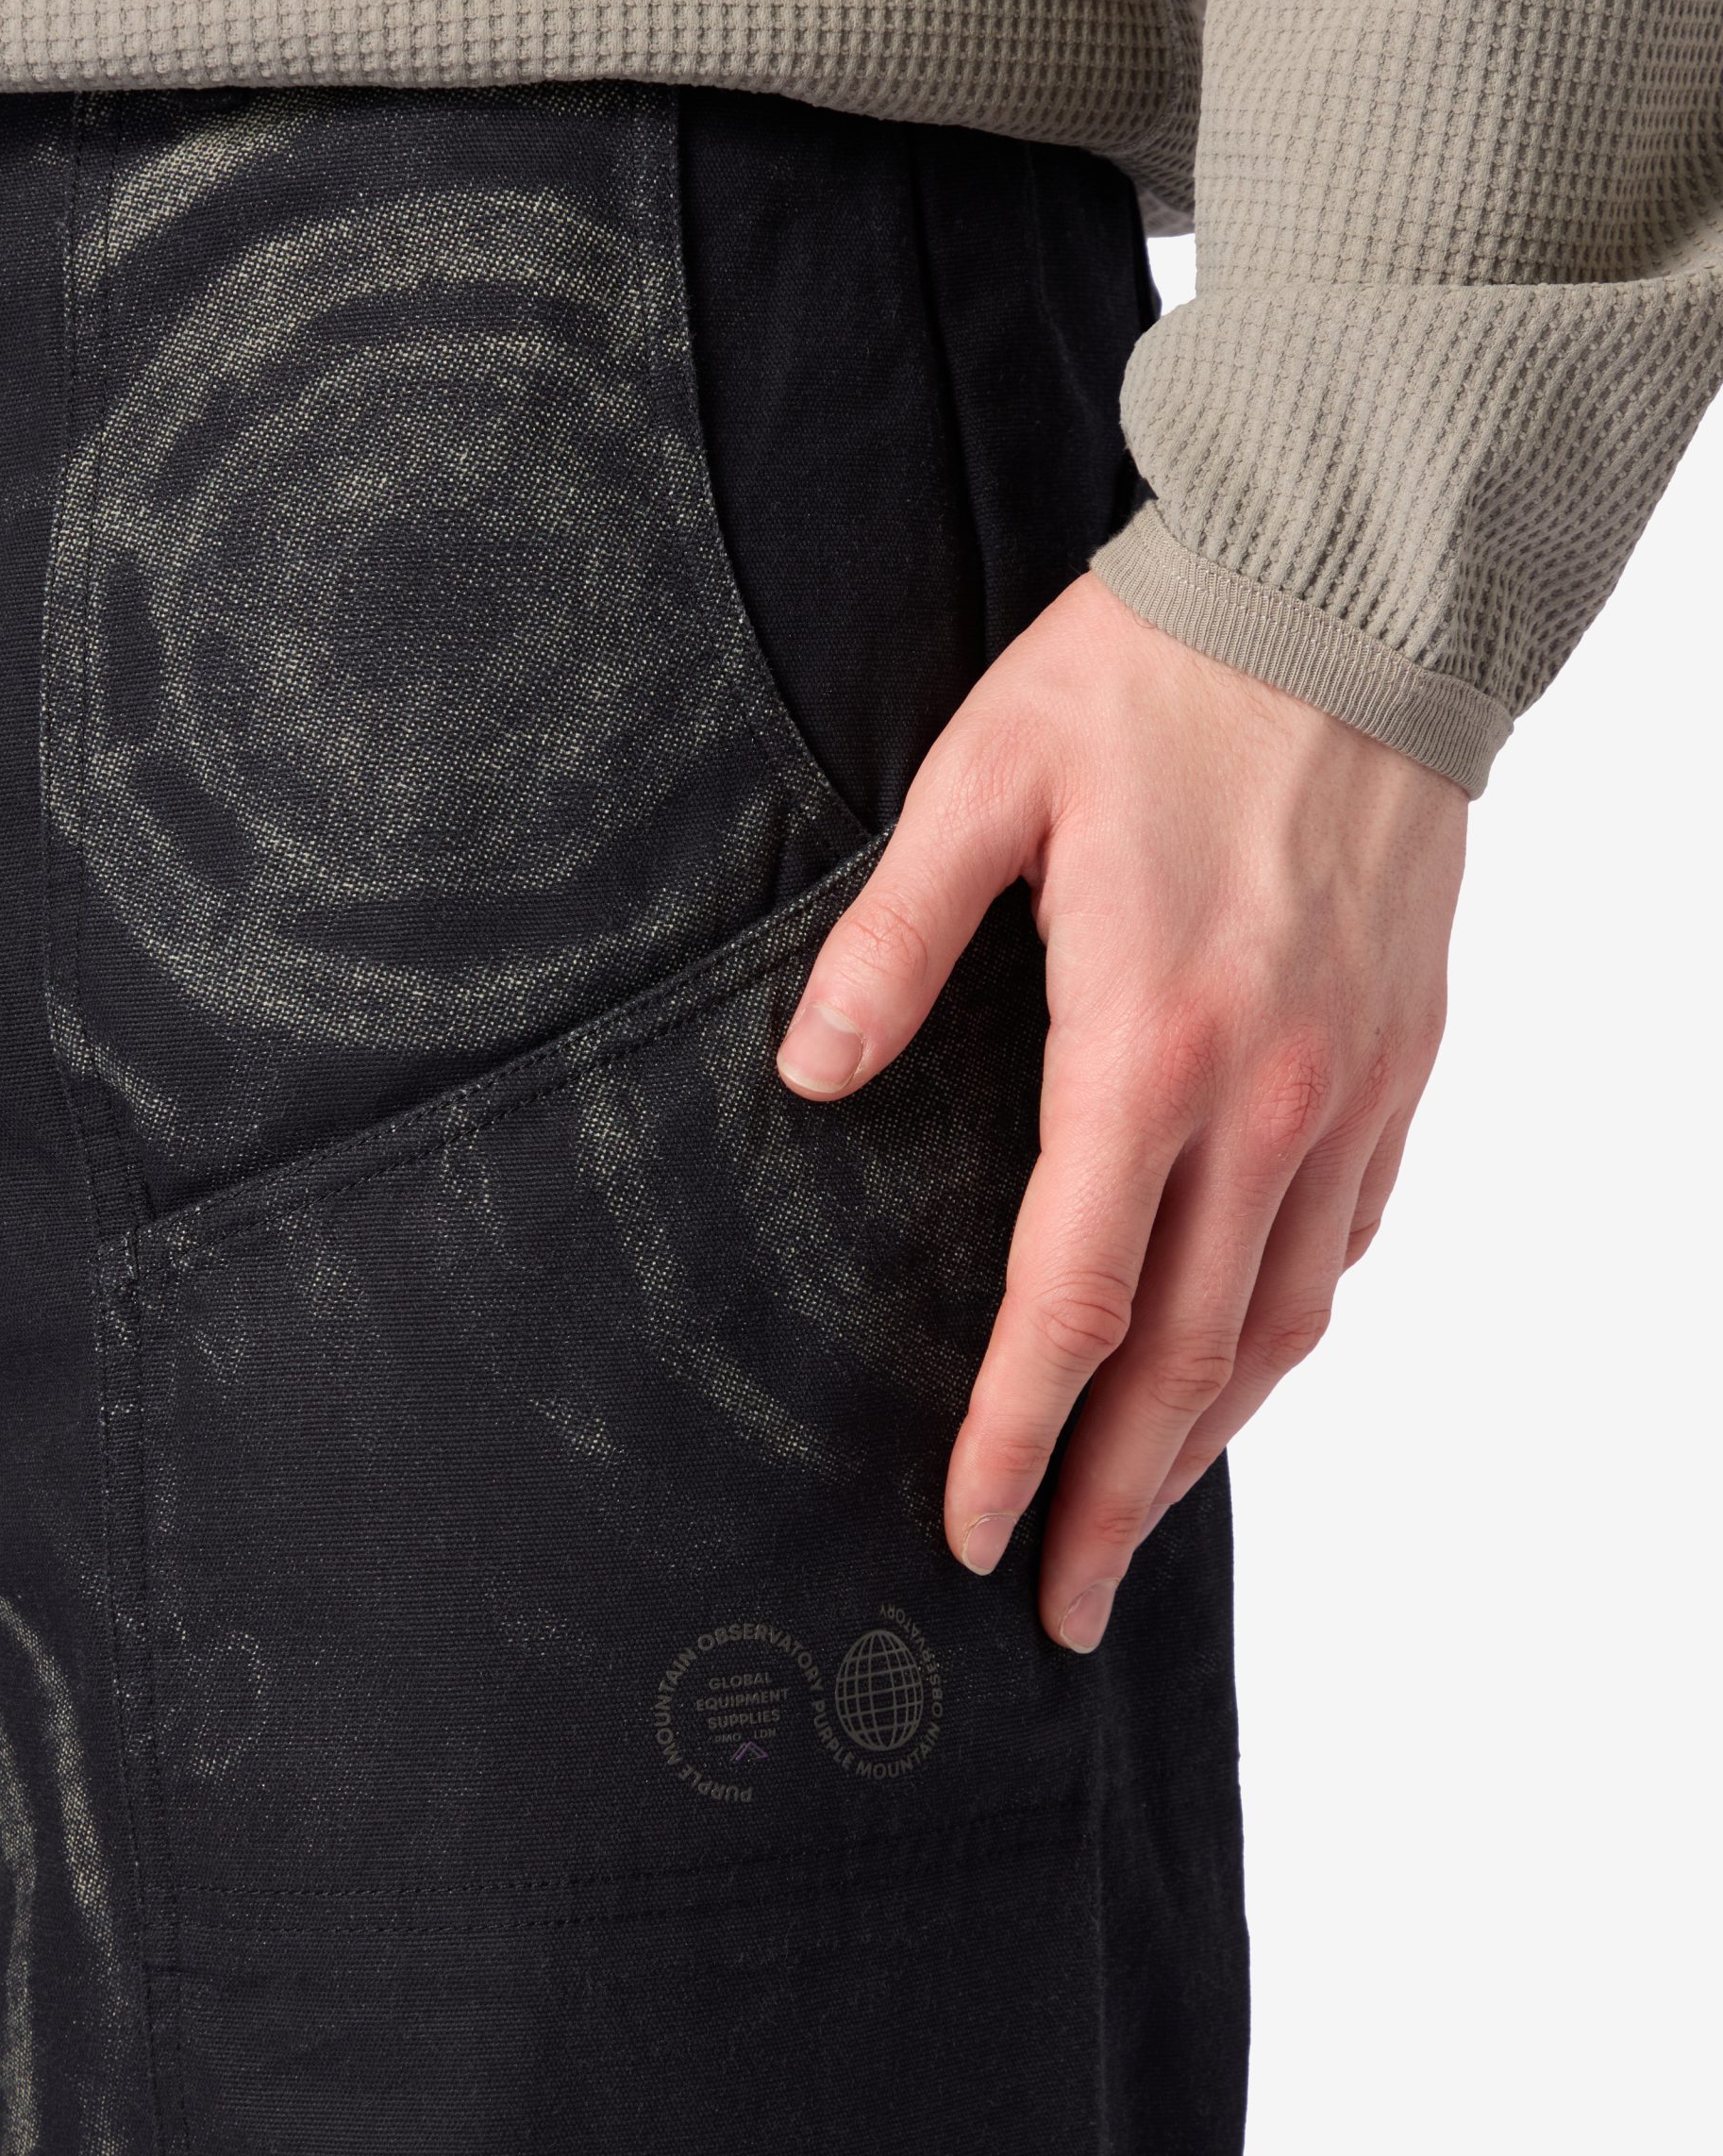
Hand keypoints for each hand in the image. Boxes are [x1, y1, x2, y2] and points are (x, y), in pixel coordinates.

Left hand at [776, 573, 1467, 1650]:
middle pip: (1185, 1360)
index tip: (974, 1535)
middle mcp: (1265, 1096)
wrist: (1348, 603)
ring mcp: (1350, 1084)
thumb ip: (889, 947)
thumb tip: (809, 1076)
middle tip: (1069, 1607)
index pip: (1069, 1306)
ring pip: (1285, 1319)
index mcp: (1142, 1046)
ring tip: (1152, 1516)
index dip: (1014, 1441)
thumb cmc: (1154, 677)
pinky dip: (1293, 1323)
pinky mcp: (1402, 1053)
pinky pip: (1353, 1233)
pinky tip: (1250, 1356)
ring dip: (1211, 1438)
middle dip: (1119, 1500)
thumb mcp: (979, 784)